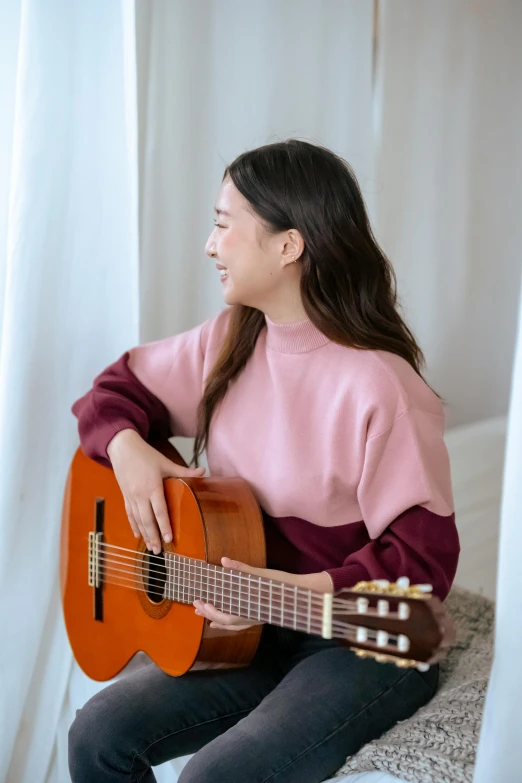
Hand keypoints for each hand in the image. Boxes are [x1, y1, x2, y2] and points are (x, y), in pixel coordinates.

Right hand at [107, 428, 204, 553]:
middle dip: (153, 536)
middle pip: (147, 520)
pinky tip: (138, 535)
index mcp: (152, 486)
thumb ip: (184, 471)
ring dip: (144, 535)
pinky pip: (129, 514)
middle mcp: (140, 494)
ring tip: (150, 548)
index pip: (159, 510)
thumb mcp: (166, 462)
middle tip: (159, 551)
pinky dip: (133, 526)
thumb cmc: (146, 455)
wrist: (122, 448)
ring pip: (138, 520)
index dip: (164, 525)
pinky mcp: (125, 496)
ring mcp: (131, 496)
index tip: (169, 538)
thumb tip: (204, 472)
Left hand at [193, 557, 332, 630]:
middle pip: (226, 621)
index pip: (226, 616)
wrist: (304, 595)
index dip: (211, 611)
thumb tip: (223, 561)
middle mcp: (251, 617)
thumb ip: (242, 569)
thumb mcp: (262, 575)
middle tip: (195, 604)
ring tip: (201, 613)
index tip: (201, 602)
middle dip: (209, 613)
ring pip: (231, 624)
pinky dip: (227, 622)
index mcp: (250, 608)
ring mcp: (255, 618)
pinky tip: (219, 621)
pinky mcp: (259, 616)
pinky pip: (239, 624)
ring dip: (215, 618)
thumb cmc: (284, 585)